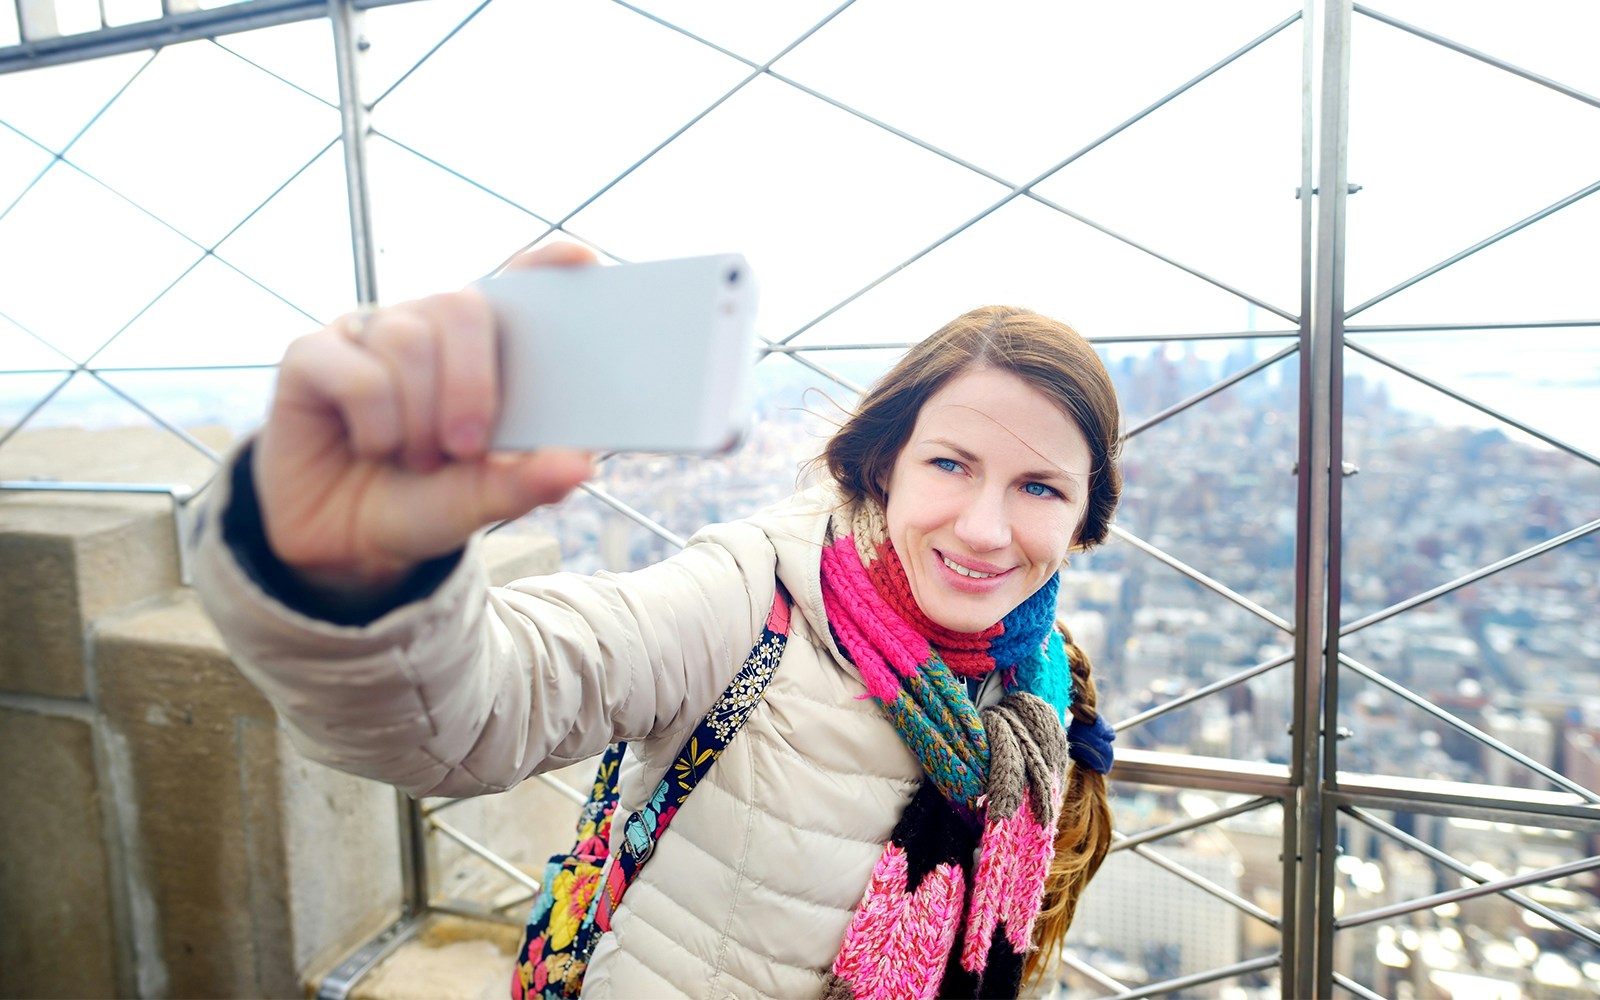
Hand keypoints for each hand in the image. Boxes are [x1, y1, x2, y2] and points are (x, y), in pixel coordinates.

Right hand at [251, 242, 596, 590]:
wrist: (343, 543)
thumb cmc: (420, 502)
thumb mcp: (481, 501)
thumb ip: (527, 481)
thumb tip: (579, 464)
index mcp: (479, 349)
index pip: (515, 285)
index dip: (545, 265)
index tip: (582, 257)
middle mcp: (426, 327)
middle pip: (460, 305)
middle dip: (472, 381)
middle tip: (468, 446)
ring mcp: (368, 335)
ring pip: (407, 338)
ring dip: (419, 417)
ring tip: (418, 459)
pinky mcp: (312, 356)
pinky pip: (356, 373)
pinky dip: (376, 425)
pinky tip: (372, 447)